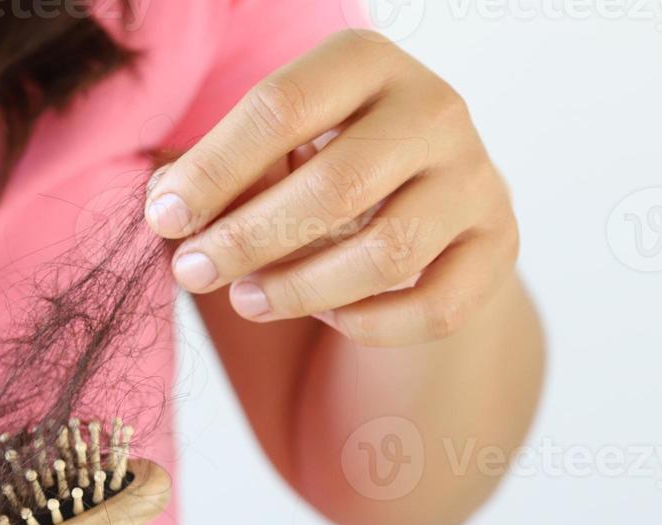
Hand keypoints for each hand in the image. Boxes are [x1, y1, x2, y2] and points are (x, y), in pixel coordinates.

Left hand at [145, 30, 518, 346]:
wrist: (430, 203)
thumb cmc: (328, 167)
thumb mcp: (277, 151)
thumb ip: (222, 173)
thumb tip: (167, 211)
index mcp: (368, 62)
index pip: (281, 107)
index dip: (214, 169)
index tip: (164, 220)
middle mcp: (434, 110)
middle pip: (335, 186)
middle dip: (248, 239)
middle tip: (193, 272)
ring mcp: (476, 179)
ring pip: (387, 254)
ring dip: (301, 289)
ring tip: (246, 301)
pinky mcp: (498, 245)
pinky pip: (434, 307)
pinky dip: (370, 324)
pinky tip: (330, 317)